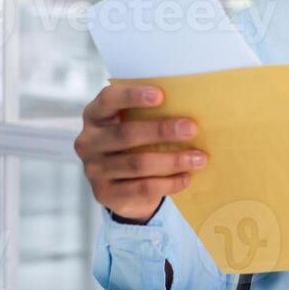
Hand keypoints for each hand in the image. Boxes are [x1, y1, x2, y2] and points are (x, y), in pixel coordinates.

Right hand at [73, 84, 206, 221]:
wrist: (122, 187)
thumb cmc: (135, 145)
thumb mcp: (135, 125)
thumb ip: (151, 115)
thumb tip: (193, 106)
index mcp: (95, 116)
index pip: (108, 99)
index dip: (132, 95)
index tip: (160, 95)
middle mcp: (89, 142)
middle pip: (126, 134)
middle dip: (162, 131)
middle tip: (192, 129)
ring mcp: (94, 170)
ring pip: (137, 164)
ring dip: (172, 160)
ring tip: (199, 158)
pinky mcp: (105, 194)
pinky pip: (142, 188)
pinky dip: (168, 183)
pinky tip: (187, 178)